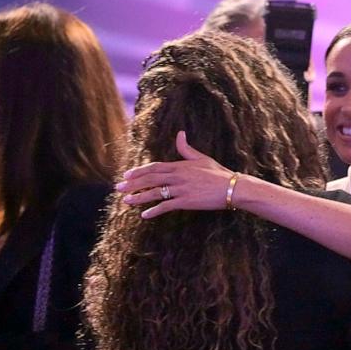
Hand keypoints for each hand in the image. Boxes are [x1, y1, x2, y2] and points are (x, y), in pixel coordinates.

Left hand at [115, 131, 233, 218]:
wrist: (232, 187)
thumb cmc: (219, 173)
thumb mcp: (202, 158)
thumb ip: (187, 148)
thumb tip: (180, 134)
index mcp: (180, 165)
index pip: (154, 167)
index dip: (138, 171)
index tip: (126, 176)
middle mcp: (177, 176)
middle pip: (149, 179)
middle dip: (132, 184)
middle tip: (118, 189)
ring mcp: (181, 189)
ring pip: (154, 193)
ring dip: (139, 198)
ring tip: (126, 202)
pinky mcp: (186, 201)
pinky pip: (166, 206)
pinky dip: (154, 211)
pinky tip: (144, 215)